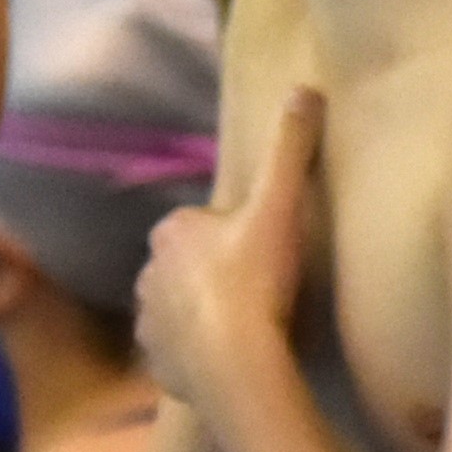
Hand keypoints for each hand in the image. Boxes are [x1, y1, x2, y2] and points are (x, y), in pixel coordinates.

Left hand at [134, 86, 324, 431]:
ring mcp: (148, 321)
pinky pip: (179, 353)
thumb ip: (290, 148)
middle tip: (265, 291)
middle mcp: (146, 273)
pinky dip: (199, 354)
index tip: (267, 251)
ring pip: (182, 309)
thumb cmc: (255, 279)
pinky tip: (232, 358)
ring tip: (251, 328)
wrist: (233, 361)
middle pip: (191, 267)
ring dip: (209, 315)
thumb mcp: (279, 207)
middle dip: (219, 274)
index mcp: (171, 232)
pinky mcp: (156, 363)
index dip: (237, 235)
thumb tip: (304, 88)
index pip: (203, 224)